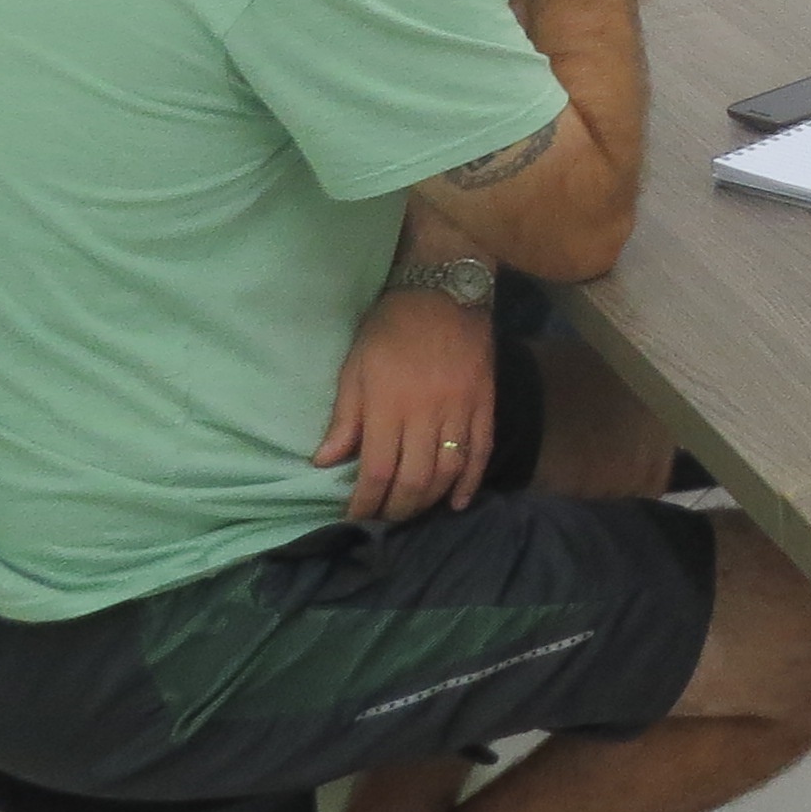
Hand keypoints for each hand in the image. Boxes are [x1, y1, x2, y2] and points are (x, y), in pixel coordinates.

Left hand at [317, 290, 496, 518]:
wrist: (443, 292)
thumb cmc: (389, 329)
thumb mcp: (355, 367)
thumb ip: (345, 418)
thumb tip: (325, 462)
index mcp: (389, 405)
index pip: (376, 471)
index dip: (365, 502)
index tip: (356, 517)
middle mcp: (426, 414)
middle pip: (414, 480)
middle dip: (397, 509)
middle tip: (384, 519)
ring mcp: (460, 410)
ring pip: (448, 471)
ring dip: (430, 500)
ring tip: (414, 510)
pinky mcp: (485, 404)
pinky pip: (481, 451)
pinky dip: (470, 482)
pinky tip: (457, 502)